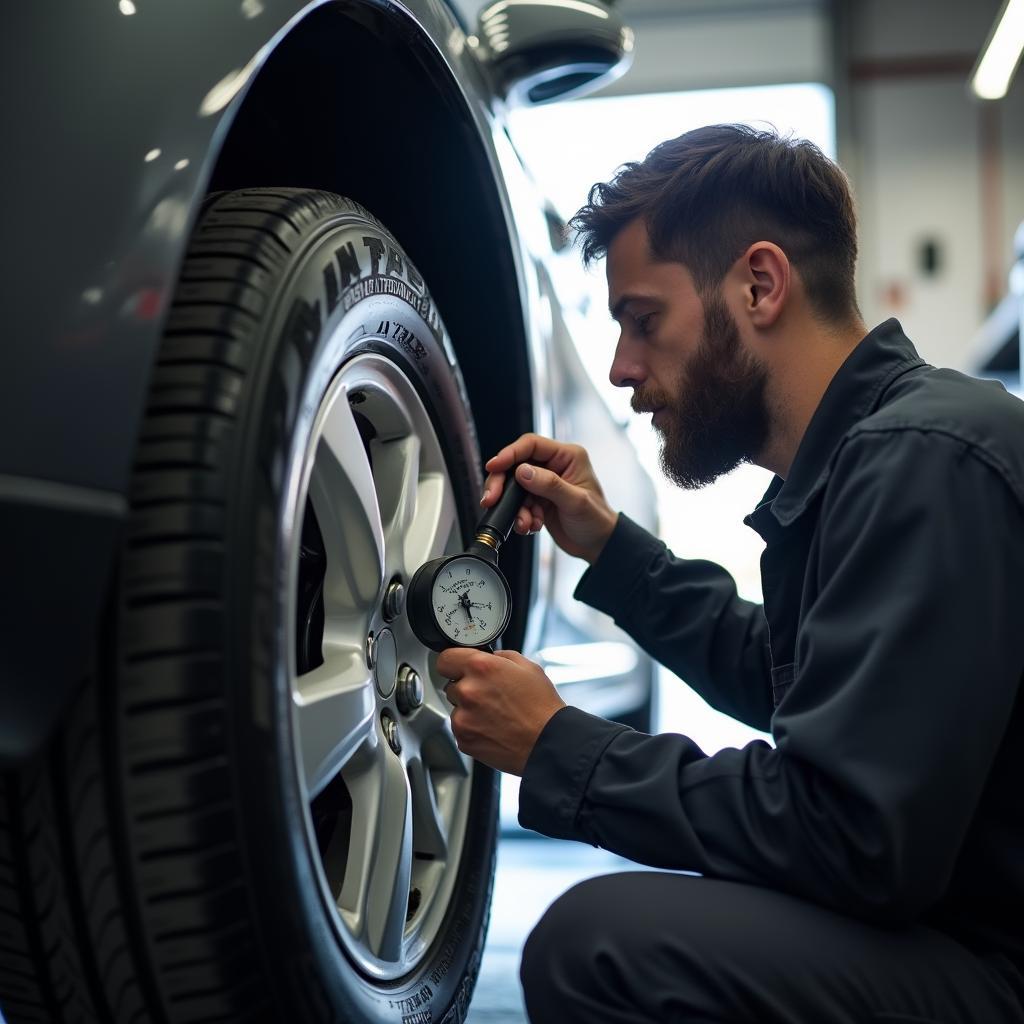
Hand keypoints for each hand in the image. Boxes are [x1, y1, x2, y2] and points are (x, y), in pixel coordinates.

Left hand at [437, 648, 565, 774]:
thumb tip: (488, 657)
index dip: (453, 662)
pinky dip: (472, 728)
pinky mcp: (464, 739)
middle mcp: (468, 691)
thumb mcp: (527, 667)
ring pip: (456, 708)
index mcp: (481, 668)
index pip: (445, 659)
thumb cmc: (541, 707)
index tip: (458, 668)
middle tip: (489, 695)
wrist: (547, 742)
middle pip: (451, 685)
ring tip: (494, 714)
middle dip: (466, 688)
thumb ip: (500, 657)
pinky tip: (493, 728)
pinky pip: (460, 728)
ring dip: (468, 709)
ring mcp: (463, 718)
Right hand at [481, 433, 617, 563]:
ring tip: (523, 522)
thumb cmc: (596, 520)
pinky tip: (531, 526)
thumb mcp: (575, 502)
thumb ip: (549, 485)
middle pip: (516, 465)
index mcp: (567, 456)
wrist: (597, 545)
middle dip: (503, 484)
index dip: (509, 453)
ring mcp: (544, 484)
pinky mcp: (537, 500)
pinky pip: (518, 504)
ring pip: (514, 488)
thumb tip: (522, 471)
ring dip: (514, 507)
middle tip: (492, 498)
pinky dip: (520, 517)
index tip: (494, 466)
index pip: (531, 445)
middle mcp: (554, 466)